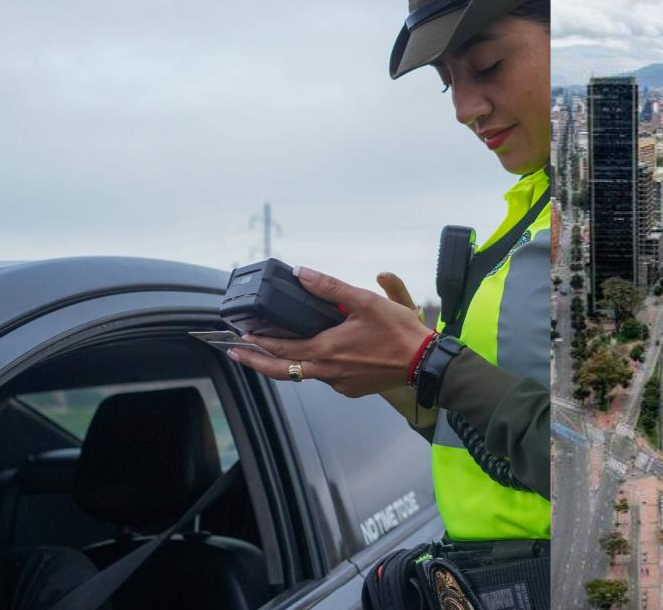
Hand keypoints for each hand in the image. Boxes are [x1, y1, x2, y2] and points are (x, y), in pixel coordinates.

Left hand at [227, 267, 432, 397]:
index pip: (281, 349)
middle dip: (257, 361)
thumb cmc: (398, 333)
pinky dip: (315, 368)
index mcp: (326, 349)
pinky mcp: (352, 388)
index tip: (241, 339)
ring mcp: (340, 383)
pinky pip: (326, 379)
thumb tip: (302, 273)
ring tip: (273, 353)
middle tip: (237, 354)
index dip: (258, 344)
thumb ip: (330, 288)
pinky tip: (319, 357)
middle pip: (282, 370)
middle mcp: (328, 371)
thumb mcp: (364, 301)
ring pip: (305, 374)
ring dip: (286, 364)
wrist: (425, 363)